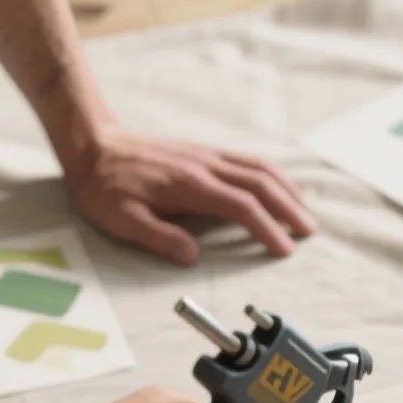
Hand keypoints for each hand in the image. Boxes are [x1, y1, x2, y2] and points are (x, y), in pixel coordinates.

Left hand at [65, 126, 317, 265]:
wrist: (94, 145)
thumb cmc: (104, 187)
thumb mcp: (122, 219)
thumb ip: (158, 238)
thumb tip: (193, 256)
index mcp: (190, 185)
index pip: (241, 207)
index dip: (266, 228)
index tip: (284, 248)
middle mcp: (205, 166)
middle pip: (261, 183)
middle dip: (289, 207)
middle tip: (309, 231)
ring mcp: (206, 155)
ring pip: (258, 167)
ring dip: (285, 188)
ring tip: (303, 210)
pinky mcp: (203, 152)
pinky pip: (247, 160)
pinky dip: (270, 173)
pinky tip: (277, 185)